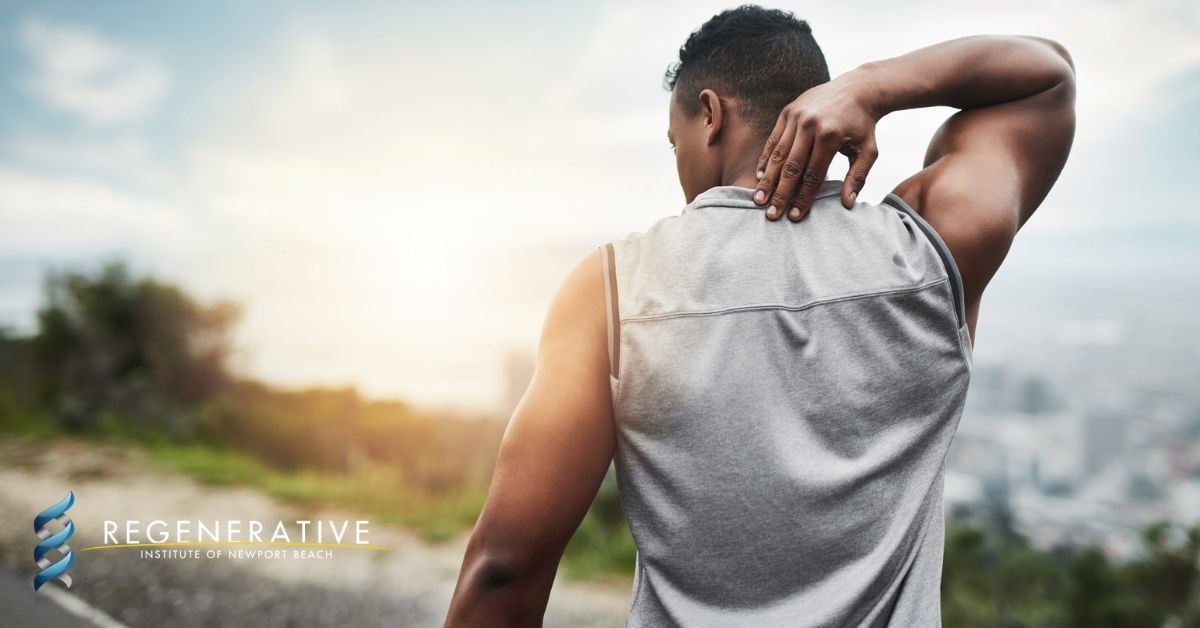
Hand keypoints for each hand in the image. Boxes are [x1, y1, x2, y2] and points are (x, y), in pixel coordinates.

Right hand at [753, 69, 881, 220]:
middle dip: (780, 194)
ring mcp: (796, 117)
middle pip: (792, 167)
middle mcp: (810, 125)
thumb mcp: (868, 151)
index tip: (795, 216)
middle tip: (771, 215)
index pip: (813, 175)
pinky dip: (766, 159)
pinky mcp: (787, 112)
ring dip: (767, 180)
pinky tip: (760, 177)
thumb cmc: (863, 125)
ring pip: (778, 154)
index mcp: (830, 136)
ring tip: (759, 200)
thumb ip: (858, 177)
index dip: (803, 197)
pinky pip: (774, 140)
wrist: (857, 89)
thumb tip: (847, 203)